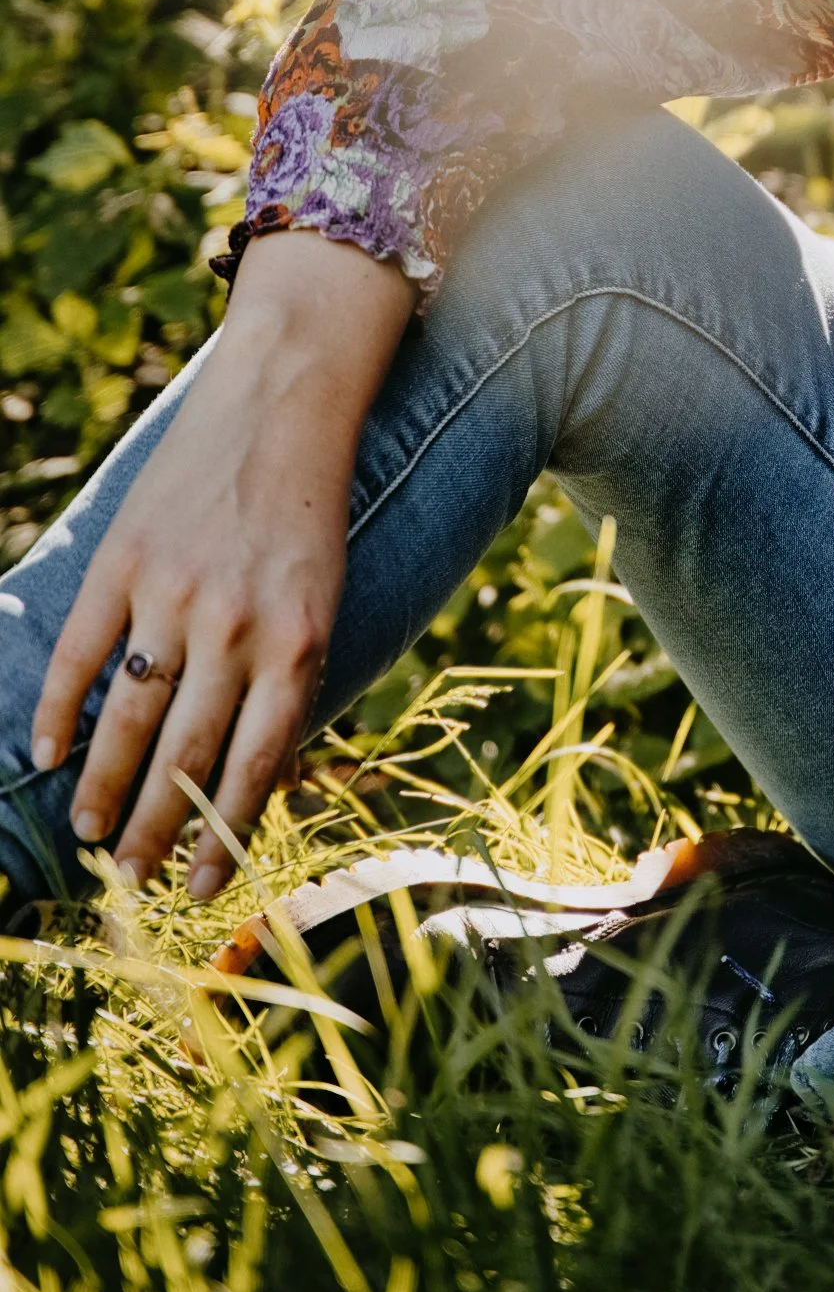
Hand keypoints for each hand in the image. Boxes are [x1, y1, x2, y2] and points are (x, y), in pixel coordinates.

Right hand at [31, 232, 414, 901]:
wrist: (284, 403)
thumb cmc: (309, 515)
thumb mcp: (325, 600)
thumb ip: (292, 681)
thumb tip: (262, 777)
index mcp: (297, 643)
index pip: (254, 765)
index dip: (221, 835)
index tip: (198, 888)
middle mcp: (235, 626)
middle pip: (183, 753)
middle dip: (155, 828)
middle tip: (131, 876)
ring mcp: (174, 593)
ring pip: (128, 715)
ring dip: (105, 785)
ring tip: (90, 832)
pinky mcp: (126, 559)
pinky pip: (81, 650)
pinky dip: (62, 708)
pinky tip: (50, 752)